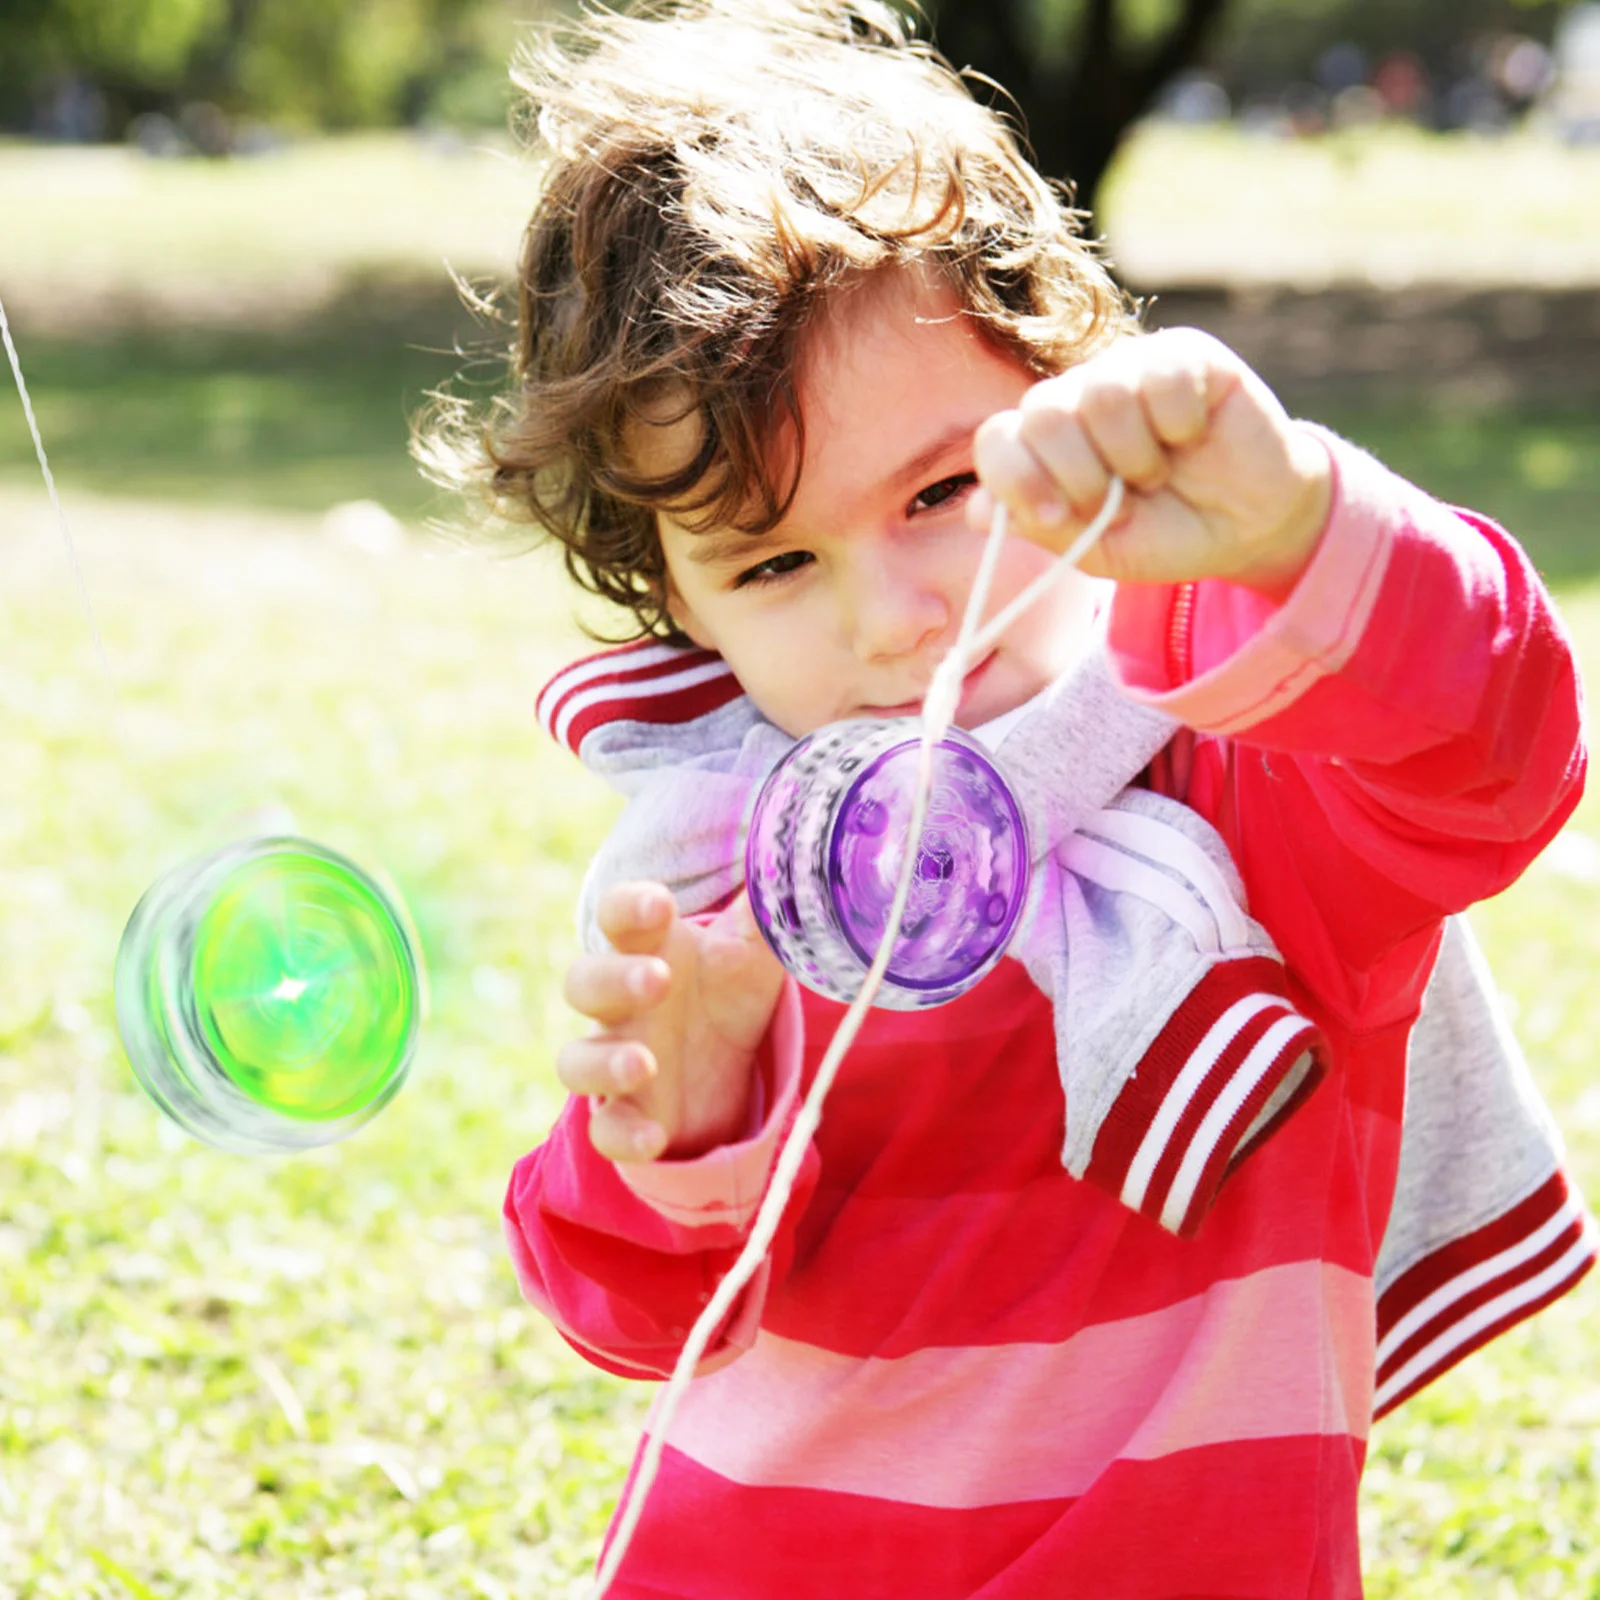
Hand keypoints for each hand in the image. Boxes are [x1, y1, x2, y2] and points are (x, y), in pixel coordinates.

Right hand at [558, 882, 784, 1162]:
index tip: (659, 906)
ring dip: (605, 1061)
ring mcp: (616, 1060)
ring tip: (644, 1063)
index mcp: (648, 948)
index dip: (629, 907)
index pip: (618, 915)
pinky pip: (604, 1130)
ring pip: (576, 1060)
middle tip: (659, 979)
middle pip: (584, 982)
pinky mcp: (627, 1116)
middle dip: (615, 980)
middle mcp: (621, 1003)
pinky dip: (622, 1134)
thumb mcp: (758, 952)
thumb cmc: (732, 992)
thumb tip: (792, 865)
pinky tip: (654, 1136)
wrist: (733, 1071)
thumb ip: (767, 915)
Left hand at [971, 328, 1332, 601]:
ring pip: (1101, 394)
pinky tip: (1193, 436)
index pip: (997, 439)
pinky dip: (1179, 423)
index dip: (1017, 478)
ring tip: (1158, 473)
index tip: (1055, 517)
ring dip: (1134, 455)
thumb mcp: (1097, 550)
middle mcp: (1076, 399)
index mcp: (1044, 446)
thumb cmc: (1165, 535)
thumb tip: (978, 510)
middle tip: (1118, 502)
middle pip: (1042, 412)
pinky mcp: (1182, 354)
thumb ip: (1041, 527)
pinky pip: (1161, 378)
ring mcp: (1126, 370)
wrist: (1247, 528)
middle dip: (1078, 473)